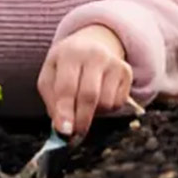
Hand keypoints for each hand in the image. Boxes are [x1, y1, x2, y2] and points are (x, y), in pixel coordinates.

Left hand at [37, 24, 131, 138]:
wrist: (92, 44)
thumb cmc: (66, 65)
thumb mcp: (50, 75)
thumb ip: (52, 101)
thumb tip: (61, 127)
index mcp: (69, 54)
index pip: (67, 87)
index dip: (65, 111)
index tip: (64, 131)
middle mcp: (94, 55)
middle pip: (89, 96)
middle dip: (81, 120)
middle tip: (74, 133)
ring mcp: (113, 62)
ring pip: (106, 103)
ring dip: (94, 113)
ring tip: (84, 104)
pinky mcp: (127, 71)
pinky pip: (118, 103)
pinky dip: (107, 108)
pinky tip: (99, 97)